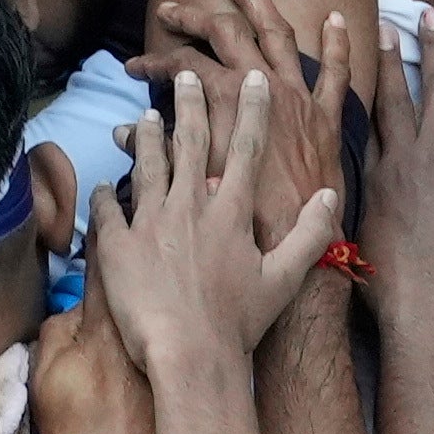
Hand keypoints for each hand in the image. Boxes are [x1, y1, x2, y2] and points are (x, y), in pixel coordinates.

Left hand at [86, 57, 336, 363]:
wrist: (189, 355)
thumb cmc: (239, 323)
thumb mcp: (284, 279)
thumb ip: (309, 234)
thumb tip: (329, 196)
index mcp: (230, 212)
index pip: (245, 150)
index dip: (249, 110)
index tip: (250, 79)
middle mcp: (189, 206)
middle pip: (189, 143)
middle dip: (189, 104)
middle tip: (185, 77)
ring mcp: (150, 223)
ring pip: (147, 166)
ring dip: (147, 138)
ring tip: (145, 117)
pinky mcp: (118, 245)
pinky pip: (108, 209)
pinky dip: (106, 194)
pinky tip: (104, 183)